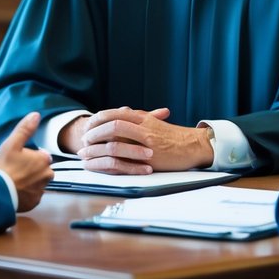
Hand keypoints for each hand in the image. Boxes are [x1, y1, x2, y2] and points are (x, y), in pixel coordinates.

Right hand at [0, 112, 53, 211]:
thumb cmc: (6, 168)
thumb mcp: (13, 144)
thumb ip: (25, 129)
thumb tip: (36, 115)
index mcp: (44, 159)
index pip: (41, 155)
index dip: (30, 156)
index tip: (19, 159)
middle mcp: (47, 175)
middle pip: (41, 169)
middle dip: (32, 169)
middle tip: (16, 170)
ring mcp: (42, 189)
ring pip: (38, 182)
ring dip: (30, 181)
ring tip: (15, 180)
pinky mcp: (36, 201)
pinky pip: (33, 194)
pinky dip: (27, 193)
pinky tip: (16, 190)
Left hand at [77, 107, 212, 174]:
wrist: (194, 145)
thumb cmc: (174, 136)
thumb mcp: (156, 123)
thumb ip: (139, 118)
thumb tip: (124, 113)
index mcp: (144, 117)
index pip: (116, 113)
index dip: (99, 118)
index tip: (88, 124)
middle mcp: (144, 126)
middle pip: (112, 124)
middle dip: (94, 132)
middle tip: (84, 140)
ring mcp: (146, 141)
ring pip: (115, 140)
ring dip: (98, 147)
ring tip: (86, 153)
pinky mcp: (150, 156)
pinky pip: (126, 158)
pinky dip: (110, 160)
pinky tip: (100, 165)